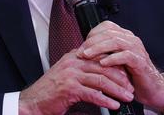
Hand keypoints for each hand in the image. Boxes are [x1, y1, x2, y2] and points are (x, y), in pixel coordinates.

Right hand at [19, 49, 133, 114]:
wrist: (32, 102)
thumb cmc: (50, 92)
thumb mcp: (67, 76)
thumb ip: (82, 72)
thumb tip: (102, 76)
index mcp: (74, 57)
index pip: (101, 57)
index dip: (116, 66)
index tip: (128, 75)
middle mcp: (73, 62)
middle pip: (104, 68)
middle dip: (121, 78)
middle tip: (131, 87)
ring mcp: (71, 75)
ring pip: (101, 80)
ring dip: (117, 90)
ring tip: (127, 97)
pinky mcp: (69, 88)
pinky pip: (93, 94)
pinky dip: (106, 100)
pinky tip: (114, 105)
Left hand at [79, 21, 163, 113]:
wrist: (151, 89)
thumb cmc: (131, 75)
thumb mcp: (114, 62)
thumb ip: (103, 53)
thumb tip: (82, 51)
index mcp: (125, 36)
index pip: (106, 26)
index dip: (92, 34)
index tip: (82, 46)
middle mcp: (131, 39)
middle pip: (108, 32)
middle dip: (91, 42)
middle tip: (80, 52)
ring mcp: (137, 49)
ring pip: (115, 41)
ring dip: (98, 48)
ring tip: (87, 56)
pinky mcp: (140, 61)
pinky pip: (125, 55)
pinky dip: (112, 58)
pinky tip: (102, 63)